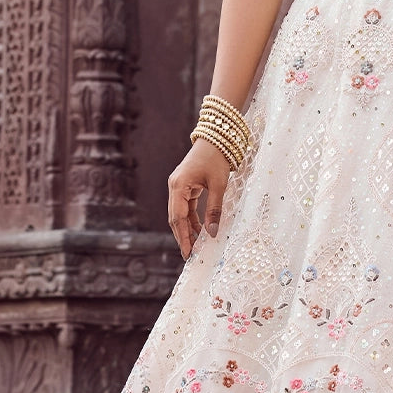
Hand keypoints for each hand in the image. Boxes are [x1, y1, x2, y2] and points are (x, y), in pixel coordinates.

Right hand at [168, 138, 232, 259]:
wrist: (216, 138)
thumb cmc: (217, 159)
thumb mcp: (219, 185)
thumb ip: (215, 209)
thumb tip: (213, 233)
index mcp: (178, 186)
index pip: (178, 218)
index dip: (183, 237)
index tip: (188, 253)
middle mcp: (174, 187)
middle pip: (175, 218)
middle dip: (182, 236)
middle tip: (190, 255)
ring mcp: (178, 186)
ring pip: (179, 214)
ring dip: (187, 229)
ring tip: (196, 246)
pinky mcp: (185, 186)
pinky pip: (185, 207)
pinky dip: (191, 219)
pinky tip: (199, 230)